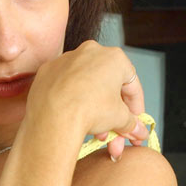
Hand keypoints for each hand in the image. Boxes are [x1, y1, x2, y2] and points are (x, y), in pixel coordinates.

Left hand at [25, 40, 148, 160]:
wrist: (53, 118)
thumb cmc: (89, 111)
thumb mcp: (119, 118)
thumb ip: (131, 122)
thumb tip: (138, 131)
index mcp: (114, 57)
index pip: (132, 84)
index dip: (136, 107)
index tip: (135, 122)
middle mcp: (90, 51)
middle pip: (107, 86)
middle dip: (113, 114)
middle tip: (116, 133)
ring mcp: (66, 60)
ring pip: (86, 87)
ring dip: (94, 110)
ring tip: (96, 134)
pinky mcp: (47, 72)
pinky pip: (65, 88)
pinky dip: (72, 102)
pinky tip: (75, 120)